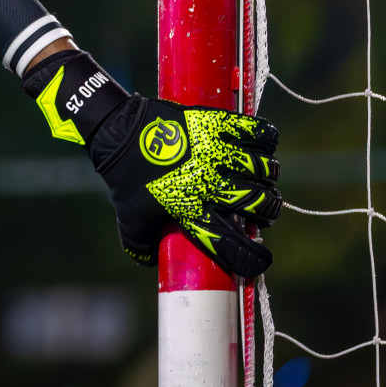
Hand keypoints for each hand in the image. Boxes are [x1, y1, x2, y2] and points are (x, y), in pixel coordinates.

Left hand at [22, 50, 281, 278]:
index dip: (254, 260)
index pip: (234, 246)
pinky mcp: (218, 125)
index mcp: (192, 211)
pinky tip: (260, 147)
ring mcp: (217, 152)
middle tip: (260, 209)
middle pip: (262, 205)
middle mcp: (210, 184)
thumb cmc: (125, 178)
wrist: (117, 131)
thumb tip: (152, 261)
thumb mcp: (130, 220)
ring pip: (266, 170)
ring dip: (268, 177)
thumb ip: (141, 246)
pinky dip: (267, 140)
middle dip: (268, 211)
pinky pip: (261, 133)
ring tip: (258, 177)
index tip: (261, 260)